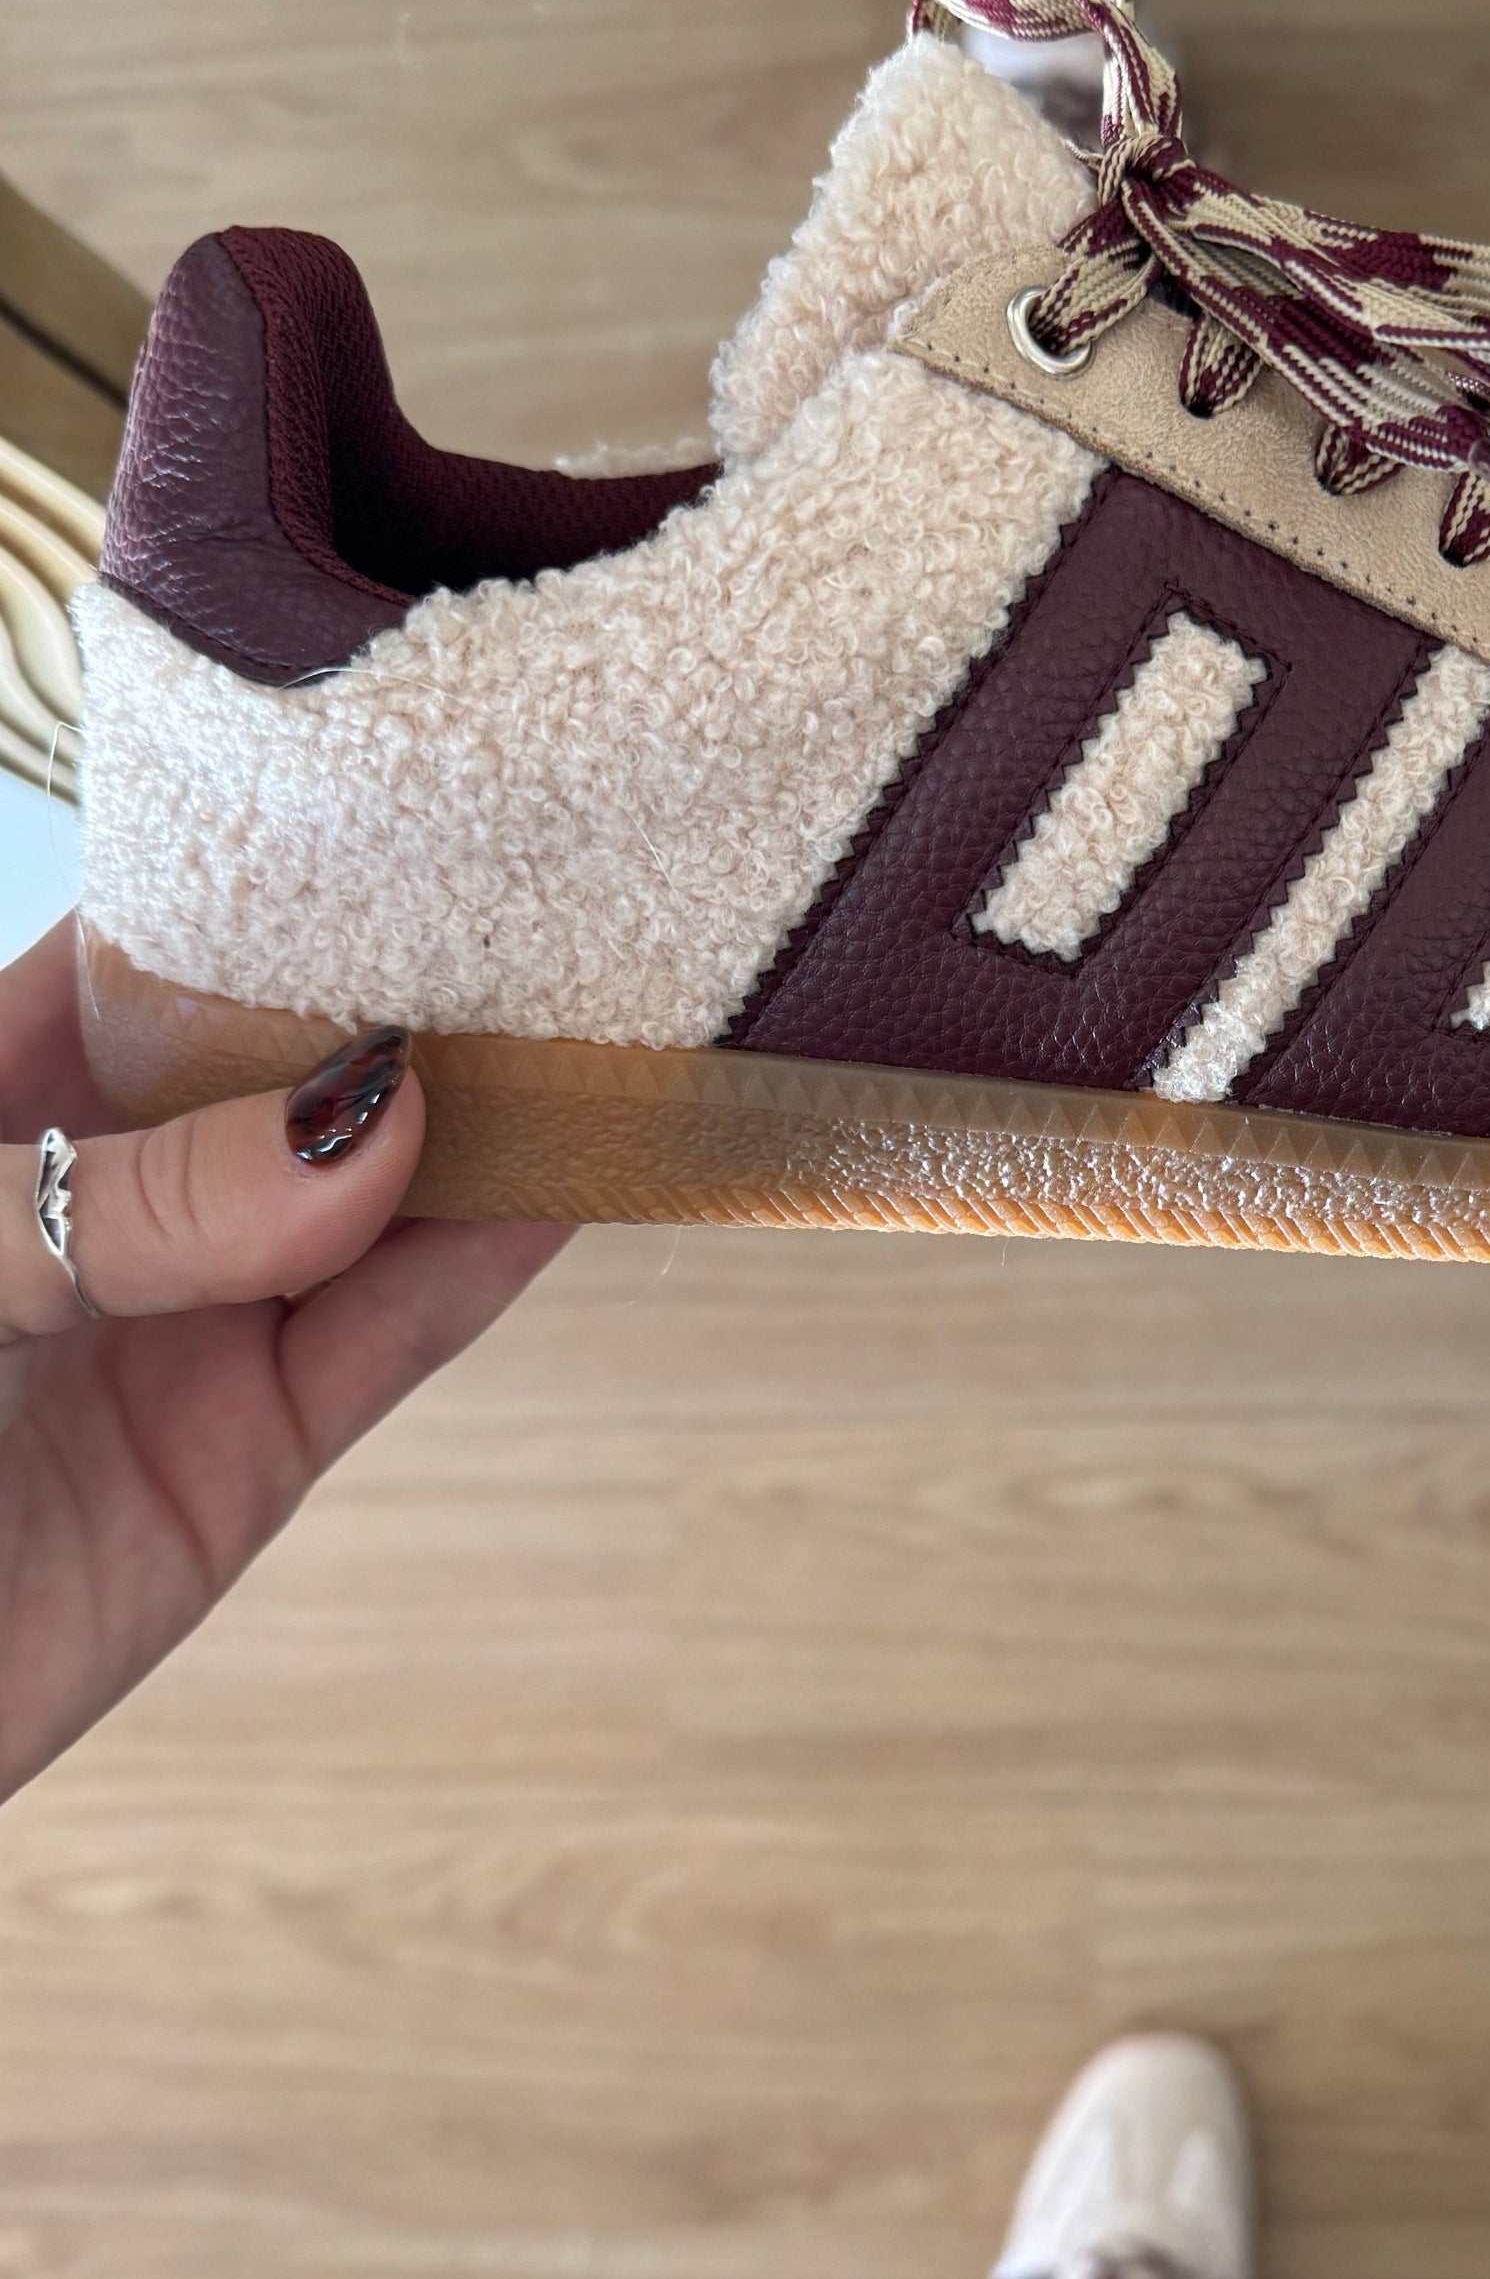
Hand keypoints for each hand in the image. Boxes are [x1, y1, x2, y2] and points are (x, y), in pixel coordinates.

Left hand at [0, 917, 567, 1798]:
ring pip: (359, 1207)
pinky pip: (377, 1344)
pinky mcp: (236, 1461)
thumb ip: (127, 1199)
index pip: (147, 959)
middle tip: (579, 914)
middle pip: (280, 1075)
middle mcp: (84, 1197)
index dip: (284, 892)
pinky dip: (476, 1271)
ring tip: (616, 1030)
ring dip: (484, 1132)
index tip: (430, 817)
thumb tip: (367, 1117)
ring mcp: (170, 1326)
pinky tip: (569, 1181)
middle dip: (415, 1001)